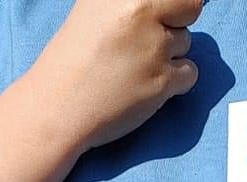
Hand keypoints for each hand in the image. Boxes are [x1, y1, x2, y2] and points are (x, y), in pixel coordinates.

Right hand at [37, 0, 202, 154]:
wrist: (57, 107)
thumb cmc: (74, 57)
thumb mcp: (96, 8)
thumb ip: (131, 2)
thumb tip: (167, 3)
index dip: (173, 4)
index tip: (159, 17)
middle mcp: (140, 9)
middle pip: (188, 8)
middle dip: (174, 24)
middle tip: (146, 43)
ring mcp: (153, 45)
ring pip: (186, 43)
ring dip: (168, 55)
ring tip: (134, 67)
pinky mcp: (161, 80)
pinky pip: (189, 74)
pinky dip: (174, 82)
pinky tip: (146, 85)